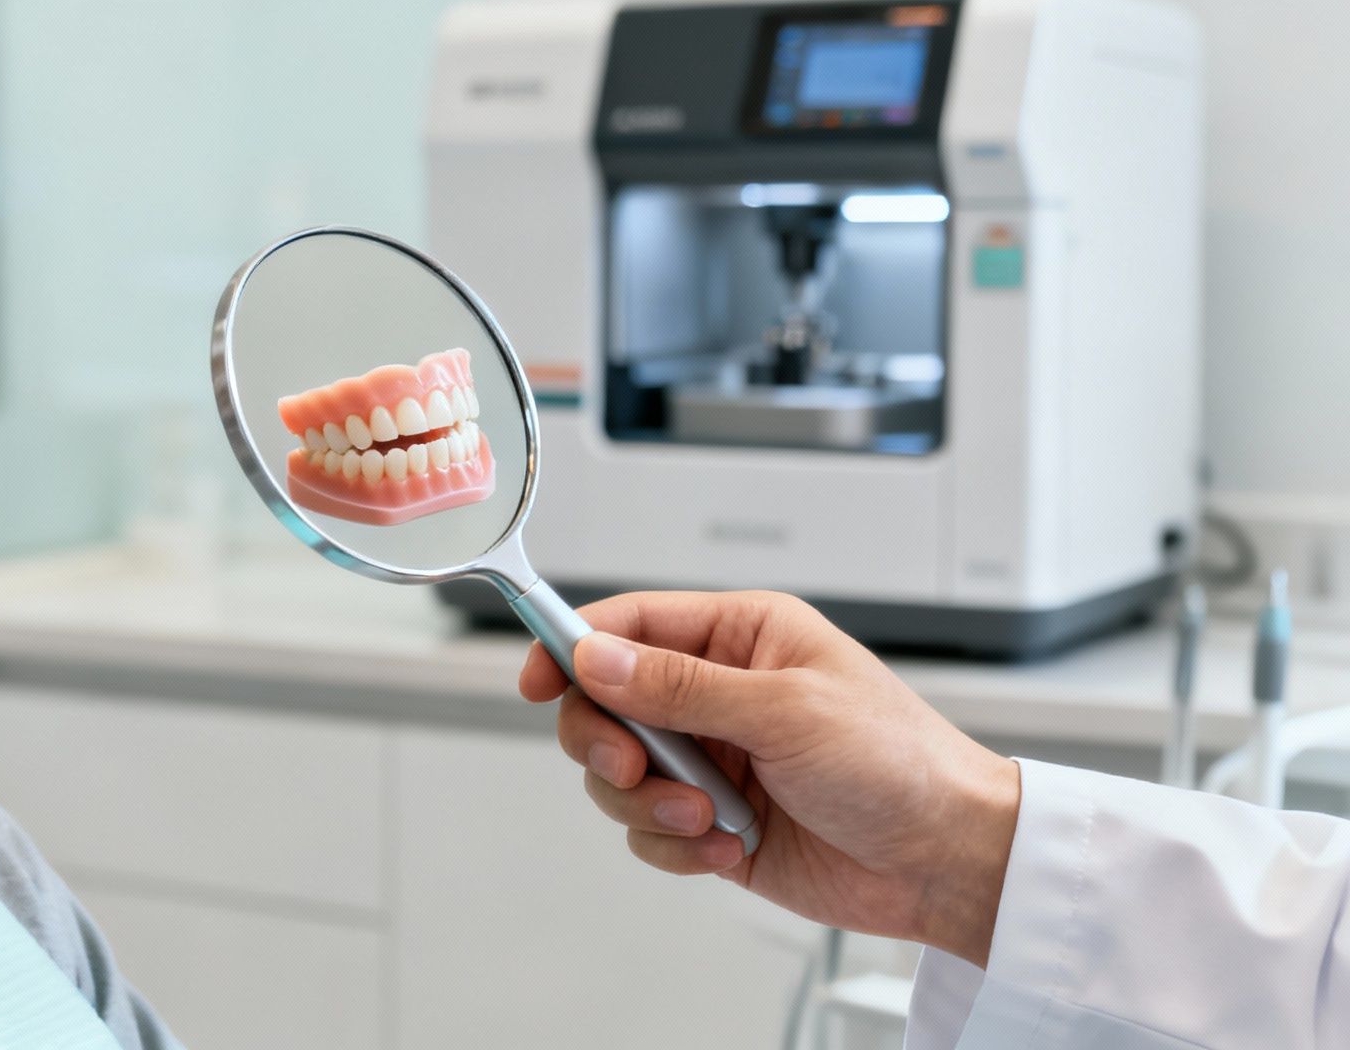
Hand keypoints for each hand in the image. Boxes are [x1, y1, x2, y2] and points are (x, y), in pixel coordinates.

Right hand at [519, 591, 1021, 966]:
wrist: (949, 861)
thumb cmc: (900, 764)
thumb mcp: (787, 710)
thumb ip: (681, 685)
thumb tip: (597, 657)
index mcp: (741, 637)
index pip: (629, 624)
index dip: (571, 645)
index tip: (536, 678)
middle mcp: (717, 692)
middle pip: (604, 702)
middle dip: (607, 741)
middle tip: (634, 765)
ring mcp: (713, 758)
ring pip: (618, 773)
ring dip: (651, 805)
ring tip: (710, 820)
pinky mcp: (713, 821)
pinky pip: (649, 831)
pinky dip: (677, 848)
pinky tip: (730, 849)